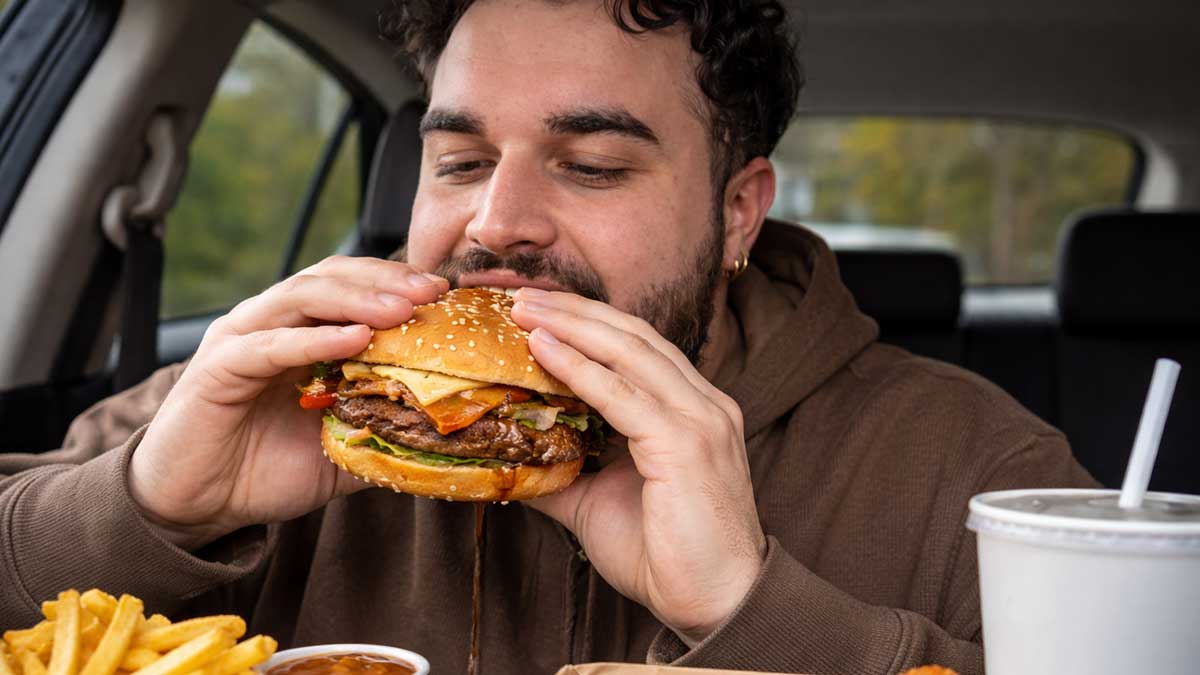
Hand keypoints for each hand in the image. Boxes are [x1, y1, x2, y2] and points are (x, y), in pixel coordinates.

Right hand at [129, 256, 447, 549]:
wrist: (197, 506)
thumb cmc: (264, 472)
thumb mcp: (342, 450)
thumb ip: (385, 432)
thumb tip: (446, 436)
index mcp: (300, 332)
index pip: (352, 286)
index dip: (397, 283)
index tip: (445, 294)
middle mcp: (270, 324)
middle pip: (331, 278)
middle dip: (386, 281)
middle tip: (432, 291)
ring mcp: (242, 340)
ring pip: (302, 297)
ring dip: (357, 299)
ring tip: (401, 309)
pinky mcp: (218, 368)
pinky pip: (270, 345)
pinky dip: (314, 339)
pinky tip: (355, 339)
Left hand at [510, 289, 765, 645]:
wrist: (716, 604)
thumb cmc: (665, 556)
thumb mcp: (598, 503)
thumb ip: (560, 473)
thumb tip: (507, 461)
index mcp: (691, 410)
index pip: (636, 347)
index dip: (586, 322)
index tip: (536, 310)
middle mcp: (703, 403)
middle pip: (632, 335)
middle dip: (574, 310)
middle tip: (520, 295)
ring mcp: (700, 418)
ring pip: (629, 352)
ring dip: (572, 325)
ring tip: (524, 310)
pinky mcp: (686, 443)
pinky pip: (623, 394)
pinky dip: (580, 367)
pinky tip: (544, 348)